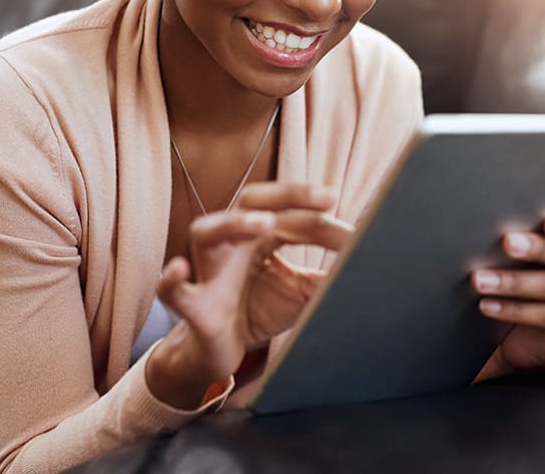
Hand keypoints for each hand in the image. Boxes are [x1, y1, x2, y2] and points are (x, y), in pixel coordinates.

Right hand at [147, 183, 350, 407]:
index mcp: (259, 234)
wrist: (219, 350)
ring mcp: (208, 269)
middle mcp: (232, 241)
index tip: (360, 234)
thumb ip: (328, 276)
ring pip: (209, 231)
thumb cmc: (257, 309)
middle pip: (252, 199)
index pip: (293, 216)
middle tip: (325, 197)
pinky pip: (174, 289)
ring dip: (236, 223)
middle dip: (288, 195)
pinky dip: (172, 279)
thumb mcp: (301, 291)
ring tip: (263, 224)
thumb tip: (371, 264)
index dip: (326, 221)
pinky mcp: (192, 304)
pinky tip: (179, 269)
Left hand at [472, 207, 544, 379]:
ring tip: (484, 280)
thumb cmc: (533, 274)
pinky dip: (515, 310)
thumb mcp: (536, 251)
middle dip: (538, 249)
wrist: (528, 326)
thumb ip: (534, 233)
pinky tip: (491, 305)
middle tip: (508, 244)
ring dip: (515, 282)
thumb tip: (504, 225)